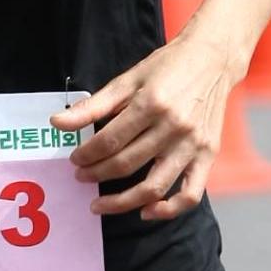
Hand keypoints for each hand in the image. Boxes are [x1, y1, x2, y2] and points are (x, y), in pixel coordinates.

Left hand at [50, 35, 233, 220]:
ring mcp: (192, 145)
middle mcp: (174, 128)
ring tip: (99, 205)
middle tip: (81, 176)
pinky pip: (190, 194)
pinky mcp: (208, 155)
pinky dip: (169, 210)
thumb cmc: (168, 67)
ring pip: (153, 187)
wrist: (213, 58)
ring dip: (122, 202)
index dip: (86, 155)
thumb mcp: (128, 79)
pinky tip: (146, 212)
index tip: (75, 159)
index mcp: (151, 105)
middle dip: (96, 174)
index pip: (109, 141)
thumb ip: (93, 105)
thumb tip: (57, 123)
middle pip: (126, 164)